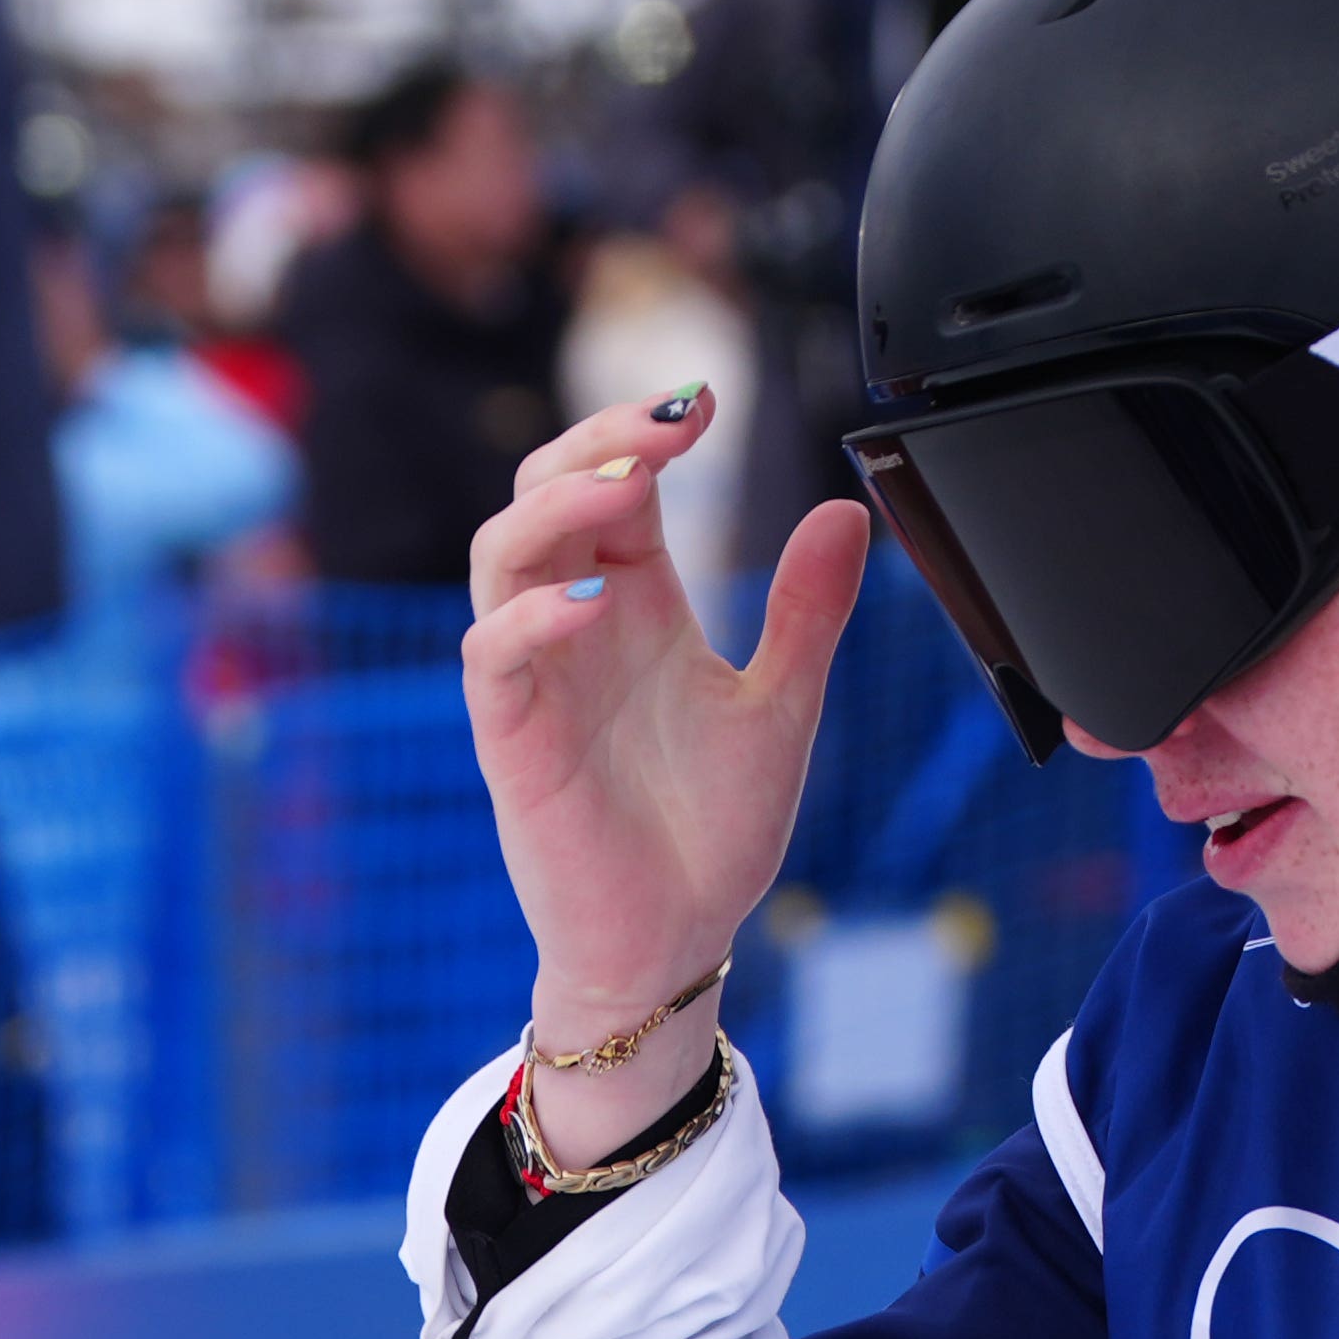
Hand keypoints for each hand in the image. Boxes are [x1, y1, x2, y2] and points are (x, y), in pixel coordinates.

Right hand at [463, 389, 867, 1156]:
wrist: (676, 939)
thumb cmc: (710, 828)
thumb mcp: (781, 706)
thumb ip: (807, 613)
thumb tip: (847, 511)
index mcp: (635, 603)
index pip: (616, 483)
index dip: (645, 430)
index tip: (707, 399)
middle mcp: (575, 625)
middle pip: (543, 493)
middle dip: (595, 442)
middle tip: (667, 425)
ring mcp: (536, 678)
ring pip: (499, 556)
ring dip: (554, 509)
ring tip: (624, 488)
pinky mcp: (513, 742)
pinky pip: (492, 659)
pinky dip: (528, 622)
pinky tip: (586, 609)